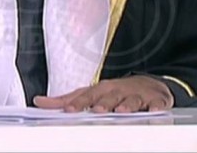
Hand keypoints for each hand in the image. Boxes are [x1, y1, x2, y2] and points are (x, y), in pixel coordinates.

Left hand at [32, 75, 173, 112]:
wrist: (148, 85)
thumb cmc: (115, 92)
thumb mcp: (91, 93)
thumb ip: (66, 99)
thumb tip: (39, 101)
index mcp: (101, 89)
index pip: (88, 96)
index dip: (78, 102)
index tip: (69, 109)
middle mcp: (118, 91)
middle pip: (110, 96)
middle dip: (103, 103)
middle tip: (96, 110)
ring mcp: (137, 95)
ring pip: (132, 99)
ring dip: (127, 104)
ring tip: (121, 110)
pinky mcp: (155, 101)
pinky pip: (157, 104)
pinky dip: (156, 107)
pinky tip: (154, 111)